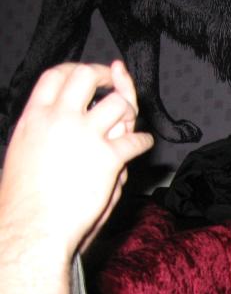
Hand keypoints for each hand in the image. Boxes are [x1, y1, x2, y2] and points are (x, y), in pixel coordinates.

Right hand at [0, 61, 153, 256]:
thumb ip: (43, 129)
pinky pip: (135, 141)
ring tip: (129, 121)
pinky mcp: (107, 158)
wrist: (31, 225)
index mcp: (34, 117)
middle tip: (118, 80)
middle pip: (87, 77)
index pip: (56, 75)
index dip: (78, 69)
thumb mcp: (23, 151)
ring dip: (129, 110)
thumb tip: (60, 117)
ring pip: (118, 104)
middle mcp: (59, 120)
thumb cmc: (24, 198)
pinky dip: (143, 142)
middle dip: (107, 76)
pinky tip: (144, 144)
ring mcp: (84, 136)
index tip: (92, 72)